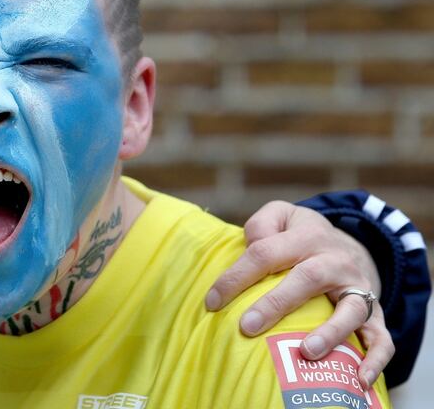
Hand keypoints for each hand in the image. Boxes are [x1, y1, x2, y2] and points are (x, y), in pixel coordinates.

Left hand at [205, 201, 393, 388]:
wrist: (350, 245)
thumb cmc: (300, 236)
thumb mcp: (281, 216)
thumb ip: (262, 224)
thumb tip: (252, 245)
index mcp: (307, 236)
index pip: (265, 253)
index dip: (236, 277)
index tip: (212, 302)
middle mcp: (335, 261)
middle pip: (307, 278)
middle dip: (276, 303)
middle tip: (247, 326)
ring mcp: (357, 287)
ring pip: (349, 309)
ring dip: (330, 332)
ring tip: (308, 351)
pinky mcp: (374, 312)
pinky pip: (381, 338)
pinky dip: (375, 359)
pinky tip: (359, 378)